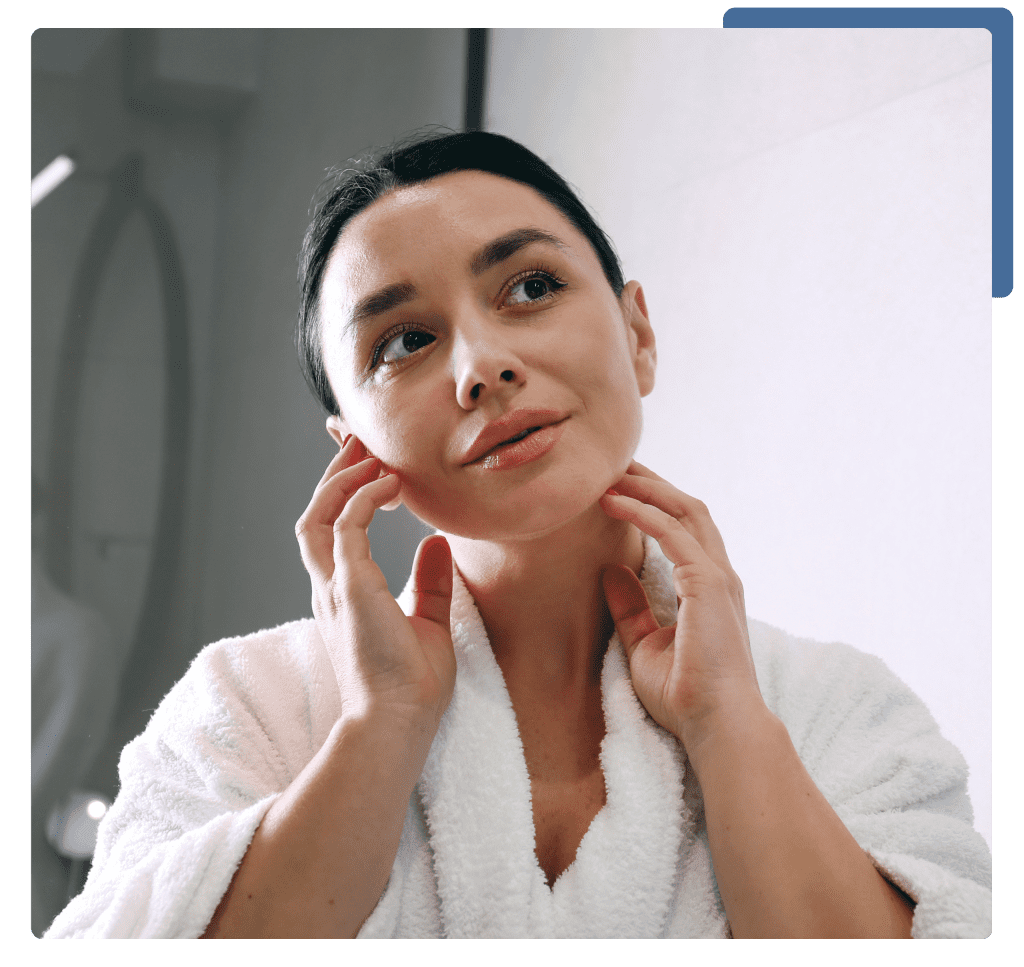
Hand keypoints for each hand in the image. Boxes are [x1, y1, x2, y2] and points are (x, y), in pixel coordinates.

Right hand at [295, 435, 455, 729]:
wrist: (399, 724)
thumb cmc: (412, 685)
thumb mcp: (428, 621)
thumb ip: (430, 581)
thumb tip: (437, 543)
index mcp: (344, 595)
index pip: (332, 530)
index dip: (343, 491)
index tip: (365, 460)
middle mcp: (330, 588)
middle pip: (316, 514)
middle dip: (336, 473)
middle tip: (361, 440)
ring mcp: (334, 588)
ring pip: (318, 515)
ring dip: (342, 478)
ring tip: (371, 451)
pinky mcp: (349, 588)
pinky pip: (347, 527)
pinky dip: (364, 498)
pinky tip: (391, 483)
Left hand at [599, 461, 764, 765]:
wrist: (715, 726)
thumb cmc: (685, 695)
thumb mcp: (644, 644)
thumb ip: (631, 607)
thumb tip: (609, 571)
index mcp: (706, 587)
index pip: (684, 528)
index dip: (653, 502)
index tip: (618, 485)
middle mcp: (717, 574)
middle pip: (686, 508)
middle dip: (651, 481)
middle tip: (613, 462)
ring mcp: (718, 577)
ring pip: (685, 510)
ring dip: (647, 487)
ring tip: (610, 472)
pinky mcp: (709, 584)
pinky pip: (673, 533)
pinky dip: (644, 512)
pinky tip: (614, 501)